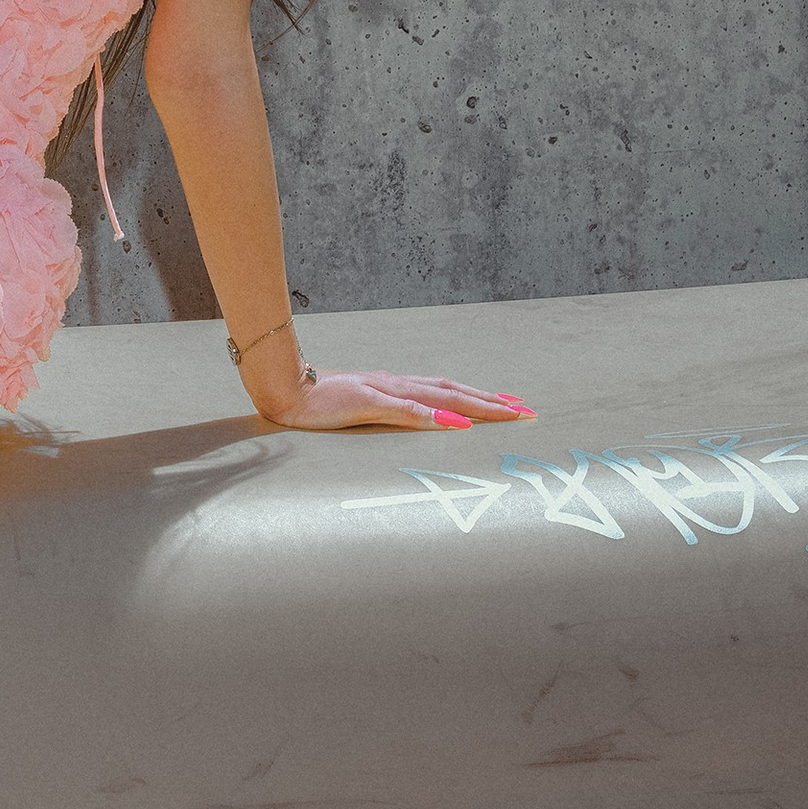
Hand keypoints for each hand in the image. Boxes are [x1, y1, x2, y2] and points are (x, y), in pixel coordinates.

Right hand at [257, 365, 534, 434]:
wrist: (279, 387)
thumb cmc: (316, 402)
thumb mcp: (358, 410)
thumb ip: (387, 414)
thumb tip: (419, 424)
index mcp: (395, 387)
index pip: (448, 391)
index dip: (482, 398)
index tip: (513, 407)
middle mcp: (395, 384)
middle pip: (453, 391)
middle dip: (493, 403)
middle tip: (528, 413)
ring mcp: (381, 391)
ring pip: (438, 396)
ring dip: (475, 405)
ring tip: (506, 414)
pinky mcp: (364, 401)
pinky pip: (403, 410)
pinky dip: (432, 416)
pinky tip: (454, 423)